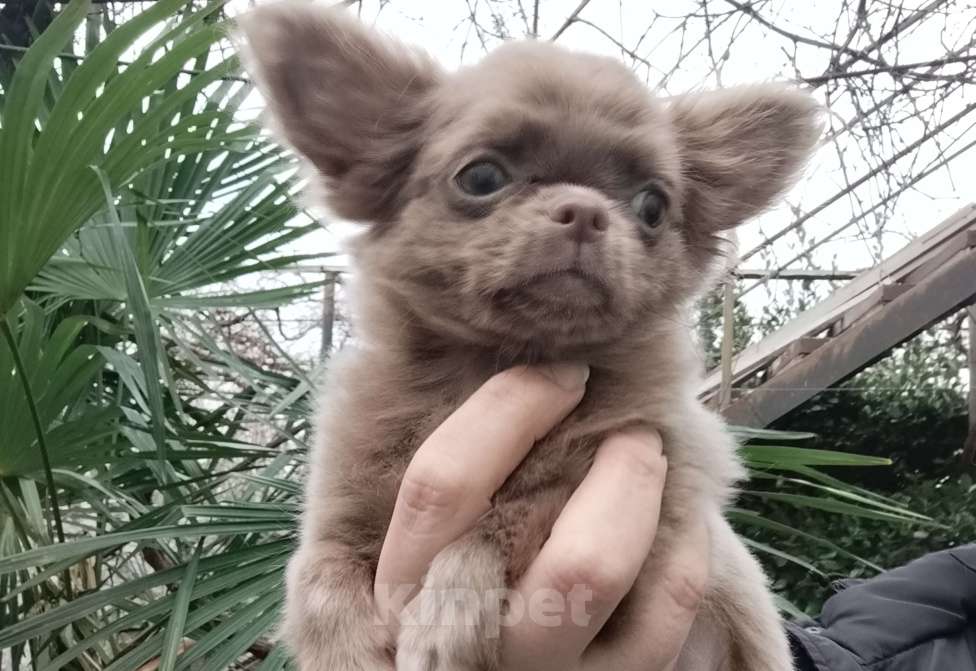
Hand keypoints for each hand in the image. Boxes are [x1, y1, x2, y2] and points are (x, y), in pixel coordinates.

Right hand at [373, 363, 710, 670]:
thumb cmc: (453, 589)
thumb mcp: (426, 544)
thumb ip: (459, 480)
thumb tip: (535, 376)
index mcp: (407, 587)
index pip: (443, 484)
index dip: (511, 408)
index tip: (565, 374)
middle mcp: (469, 640)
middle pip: (557, 551)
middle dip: (617, 467)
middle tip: (633, 429)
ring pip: (606, 577)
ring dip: (645, 494)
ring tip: (650, 456)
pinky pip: (668, 614)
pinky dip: (686, 548)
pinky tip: (678, 516)